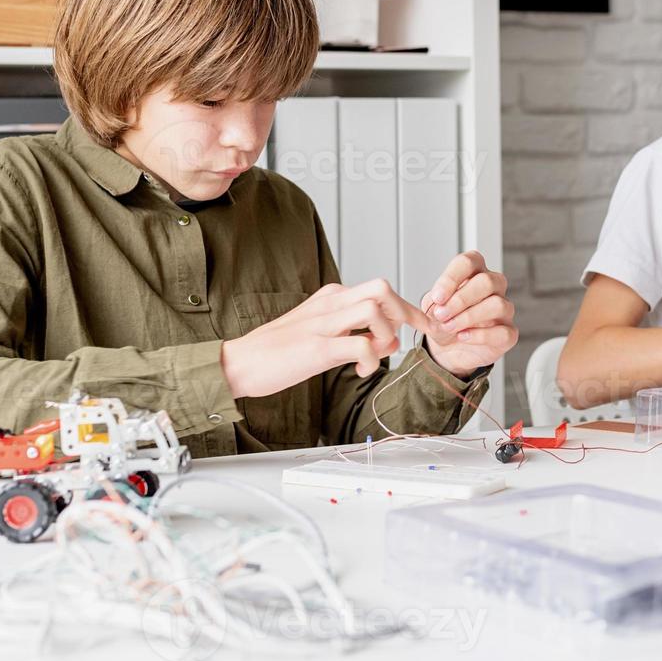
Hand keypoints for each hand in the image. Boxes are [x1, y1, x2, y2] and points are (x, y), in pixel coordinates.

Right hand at [220, 280, 433, 398]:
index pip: (379, 289)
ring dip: (386, 334)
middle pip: (382, 288)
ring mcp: (322, 324)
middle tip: (404, 339)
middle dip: (404, 313)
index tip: (423, 325)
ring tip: (376, 355)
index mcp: (330, 297)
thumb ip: (353, 334)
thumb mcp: (321, 335)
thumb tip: (388, 341)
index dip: (406, 308)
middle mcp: (329, 303)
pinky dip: (371, 360)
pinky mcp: (316, 348)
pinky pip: (360, 346)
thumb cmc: (277, 352)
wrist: (238, 363)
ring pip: (374, 309)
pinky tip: (360, 372)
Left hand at [421, 251, 517, 377]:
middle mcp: (493, 288)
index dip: (452, 278)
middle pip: (486, 281)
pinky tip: (463, 337)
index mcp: (473, 273)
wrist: (449, 351)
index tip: (438, 297)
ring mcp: (504, 310)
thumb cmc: (444, 323)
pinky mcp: (508, 333)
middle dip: (460, 300)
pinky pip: (503, 332)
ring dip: (469, 317)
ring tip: (449, 327)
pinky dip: (480, 336)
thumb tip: (429, 307)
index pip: (468, 262)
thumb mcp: (429, 311)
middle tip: (441, 314)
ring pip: (497, 305)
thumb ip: (428, 306)